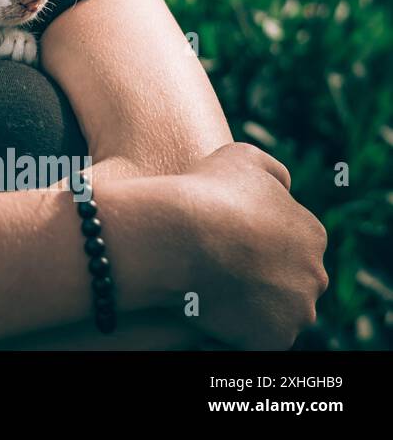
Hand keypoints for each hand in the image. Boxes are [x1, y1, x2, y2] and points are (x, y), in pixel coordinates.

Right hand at [177, 142, 328, 349]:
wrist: (181, 236)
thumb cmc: (206, 191)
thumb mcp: (242, 157)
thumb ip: (271, 171)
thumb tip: (284, 186)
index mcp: (312, 234)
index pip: (288, 244)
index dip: (253, 243)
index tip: (224, 240)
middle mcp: (315, 275)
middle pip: (286, 281)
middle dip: (257, 277)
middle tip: (216, 266)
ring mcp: (297, 310)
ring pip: (273, 312)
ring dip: (249, 304)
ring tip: (209, 289)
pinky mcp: (274, 339)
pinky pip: (254, 339)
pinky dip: (234, 329)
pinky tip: (207, 309)